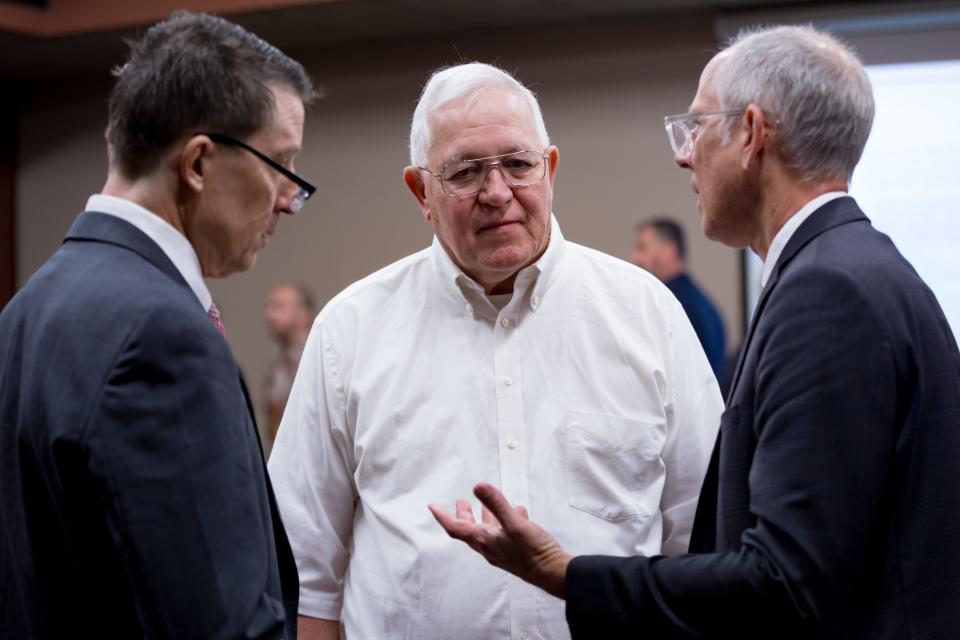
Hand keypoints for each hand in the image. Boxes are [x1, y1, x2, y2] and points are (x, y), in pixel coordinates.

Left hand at [428, 483, 571, 598]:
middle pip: (470, 530)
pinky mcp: (515, 551)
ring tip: (485, 506)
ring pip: (488, 531)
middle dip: (464, 514)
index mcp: (484, 541)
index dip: (442, 516)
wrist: (552, 573)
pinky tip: (516, 513)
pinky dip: (505, 521)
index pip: (456, 527)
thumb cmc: (533, 553)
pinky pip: (505, 534)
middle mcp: (490, 547)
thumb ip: (497, 504)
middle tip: (460, 502)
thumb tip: (479, 486)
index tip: (433, 506)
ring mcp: (502, 551)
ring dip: (484, 517)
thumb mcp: (514, 524)